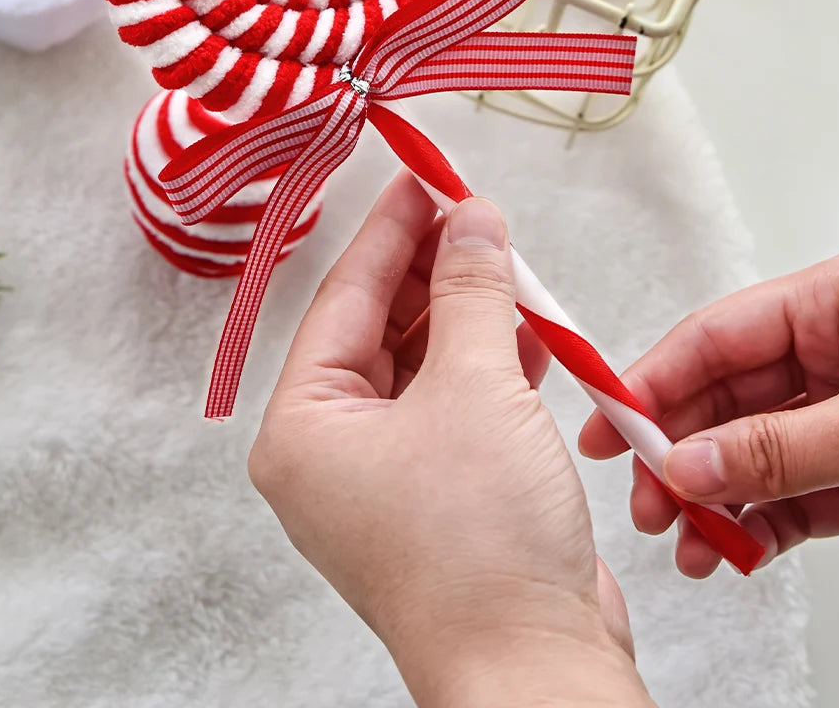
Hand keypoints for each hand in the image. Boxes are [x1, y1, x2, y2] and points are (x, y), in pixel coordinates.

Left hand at [250, 173, 651, 707]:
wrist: (534, 672)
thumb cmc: (480, 552)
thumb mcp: (477, 388)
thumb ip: (473, 292)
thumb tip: (472, 221)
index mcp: (304, 429)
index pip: (343, 299)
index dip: (390, 232)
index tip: (424, 180)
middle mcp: (333, 455)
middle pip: (379, 329)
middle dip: (431, 270)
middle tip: (472, 214)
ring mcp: (385, 480)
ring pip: (422, 366)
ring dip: (467, 315)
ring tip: (504, 262)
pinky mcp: (439, 498)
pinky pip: (454, 406)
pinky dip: (489, 365)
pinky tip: (524, 331)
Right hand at [579, 246, 838, 576]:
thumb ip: (779, 446)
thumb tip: (685, 462)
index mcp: (838, 302)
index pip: (721, 334)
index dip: (657, 375)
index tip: (611, 418)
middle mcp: (837, 352)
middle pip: (728, 397)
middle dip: (679, 448)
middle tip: (641, 494)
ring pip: (754, 451)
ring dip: (713, 496)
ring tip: (682, 540)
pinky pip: (794, 494)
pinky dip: (758, 524)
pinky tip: (731, 549)